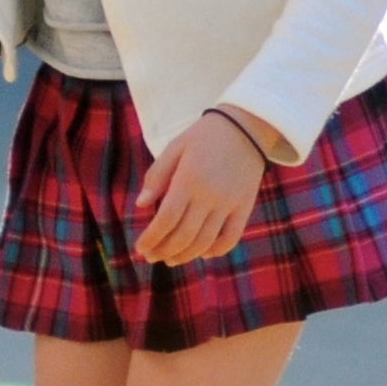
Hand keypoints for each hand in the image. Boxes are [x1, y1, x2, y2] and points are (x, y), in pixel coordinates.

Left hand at [132, 111, 271, 265]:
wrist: (246, 126)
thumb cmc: (204, 136)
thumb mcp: (175, 147)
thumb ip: (157, 176)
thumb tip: (140, 205)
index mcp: (188, 180)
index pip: (166, 219)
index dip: (151, 238)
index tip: (140, 248)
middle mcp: (209, 196)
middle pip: (184, 235)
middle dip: (163, 250)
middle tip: (151, 257)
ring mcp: (229, 204)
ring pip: (205, 242)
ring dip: (185, 255)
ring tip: (171, 259)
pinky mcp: (245, 207)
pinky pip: (231, 238)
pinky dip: (216, 251)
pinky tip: (202, 253)